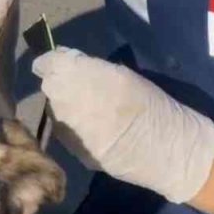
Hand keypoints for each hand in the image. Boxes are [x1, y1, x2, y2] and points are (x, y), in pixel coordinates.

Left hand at [32, 48, 213, 203]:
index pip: (46, 64)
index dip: (53, 63)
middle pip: (50, 88)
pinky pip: (66, 132)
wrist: (166, 148)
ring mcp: (65, 129)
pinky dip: (75, 128)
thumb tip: (71, 64)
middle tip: (84, 89)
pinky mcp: (72, 151)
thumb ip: (90, 68)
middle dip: (62, 86)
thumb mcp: (121, 74)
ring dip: (67, 107)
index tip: (64, 65)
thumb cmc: (150, 103)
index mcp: (76, 75)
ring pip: (55, 111)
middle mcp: (63, 101)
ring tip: (92, 111)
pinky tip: (95, 130)